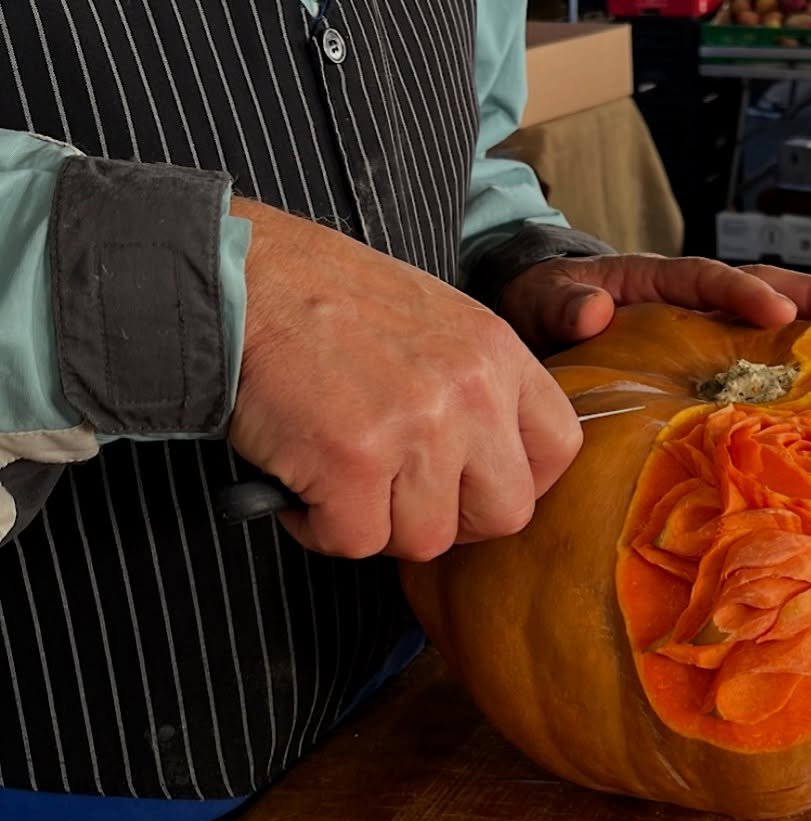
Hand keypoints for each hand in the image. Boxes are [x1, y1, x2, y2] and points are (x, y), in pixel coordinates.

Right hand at [228, 200, 580, 560]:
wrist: (241, 278)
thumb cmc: (325, 301)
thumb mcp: (435, 321)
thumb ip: (475, 387)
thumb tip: (485, 470)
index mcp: (496, 354)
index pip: (559, 449)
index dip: (517, 481)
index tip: (472, 485)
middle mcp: (470, 393)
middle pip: (504, 514)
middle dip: (450, 520)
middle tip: (399, 497)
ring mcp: (415, 429)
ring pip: (426, 539)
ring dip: (375, 523)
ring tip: (337, 475)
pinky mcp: (352, 462)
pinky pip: (354, 542)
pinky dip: (318, 527)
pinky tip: (300, 482)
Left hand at [498, 253, 810, 351]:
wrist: (539, 320)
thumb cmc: (543, 304)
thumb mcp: (540, 299)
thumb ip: (562, 303)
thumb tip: (594, 311)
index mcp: (655, 278)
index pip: (706, 278)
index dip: (743, 293)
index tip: (779, 313)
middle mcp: (691, 296)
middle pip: (761, 286)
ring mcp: (705, 325)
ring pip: (772, 318)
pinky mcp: (709, 357)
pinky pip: (758, 357)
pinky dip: (798, 365)